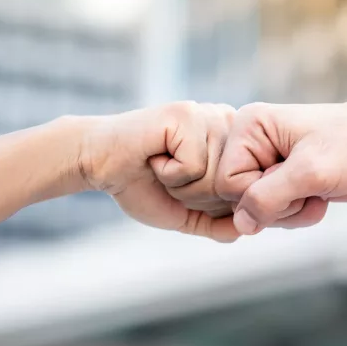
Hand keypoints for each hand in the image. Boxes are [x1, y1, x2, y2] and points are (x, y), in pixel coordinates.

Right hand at [80, 101, 238, 241]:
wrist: (99, 165)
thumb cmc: (142, 185)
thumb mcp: (187, 213)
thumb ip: (218, 224)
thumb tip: (246, 229)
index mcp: (233, 143)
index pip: (246, 190)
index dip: (210, 202)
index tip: (183, 184)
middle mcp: (227, 123)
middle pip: (234, 186)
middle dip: (196, 195)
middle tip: (169, 175)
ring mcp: (209, 116)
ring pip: (217, 177)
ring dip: (182, 185)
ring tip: (161, 165)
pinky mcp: (187, 116)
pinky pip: (194, 166)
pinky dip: (169, 173)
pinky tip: (155, 157)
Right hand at [216, 101, 346, 234]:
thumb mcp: (308, 173)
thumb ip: (267, 198)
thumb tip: (241, 224)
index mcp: (249, 126)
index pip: (227, 181)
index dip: (259, 194)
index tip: (293, 181)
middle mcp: (251, 141)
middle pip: (240, 198)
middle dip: (278, 205)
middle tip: (308, 188)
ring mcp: (265, 161)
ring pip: (257, 210)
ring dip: (291, 211)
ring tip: (316, 191)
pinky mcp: (281, 178)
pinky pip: (273, 212)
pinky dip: (297, 213)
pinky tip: (319, 197)